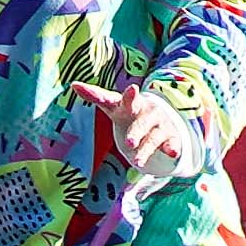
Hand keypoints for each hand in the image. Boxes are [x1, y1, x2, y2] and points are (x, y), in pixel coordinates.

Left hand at [77, 79, 198, 186]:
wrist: (159, 120)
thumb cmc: (129, 113)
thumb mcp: (113, 106)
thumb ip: (95, 95)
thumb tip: (73, 84)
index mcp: (131, 105)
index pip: (126, 101)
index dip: (128, 97)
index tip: (132, 89)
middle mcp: (147, 112)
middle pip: (142, 121)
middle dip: (137, 131)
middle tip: (129, 143)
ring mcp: (160, 125)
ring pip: (153, 138)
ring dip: (146, 150)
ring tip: (136, 162)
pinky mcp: (170, 137)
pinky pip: (171, 144)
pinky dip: (172, 148)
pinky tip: (171, 153)